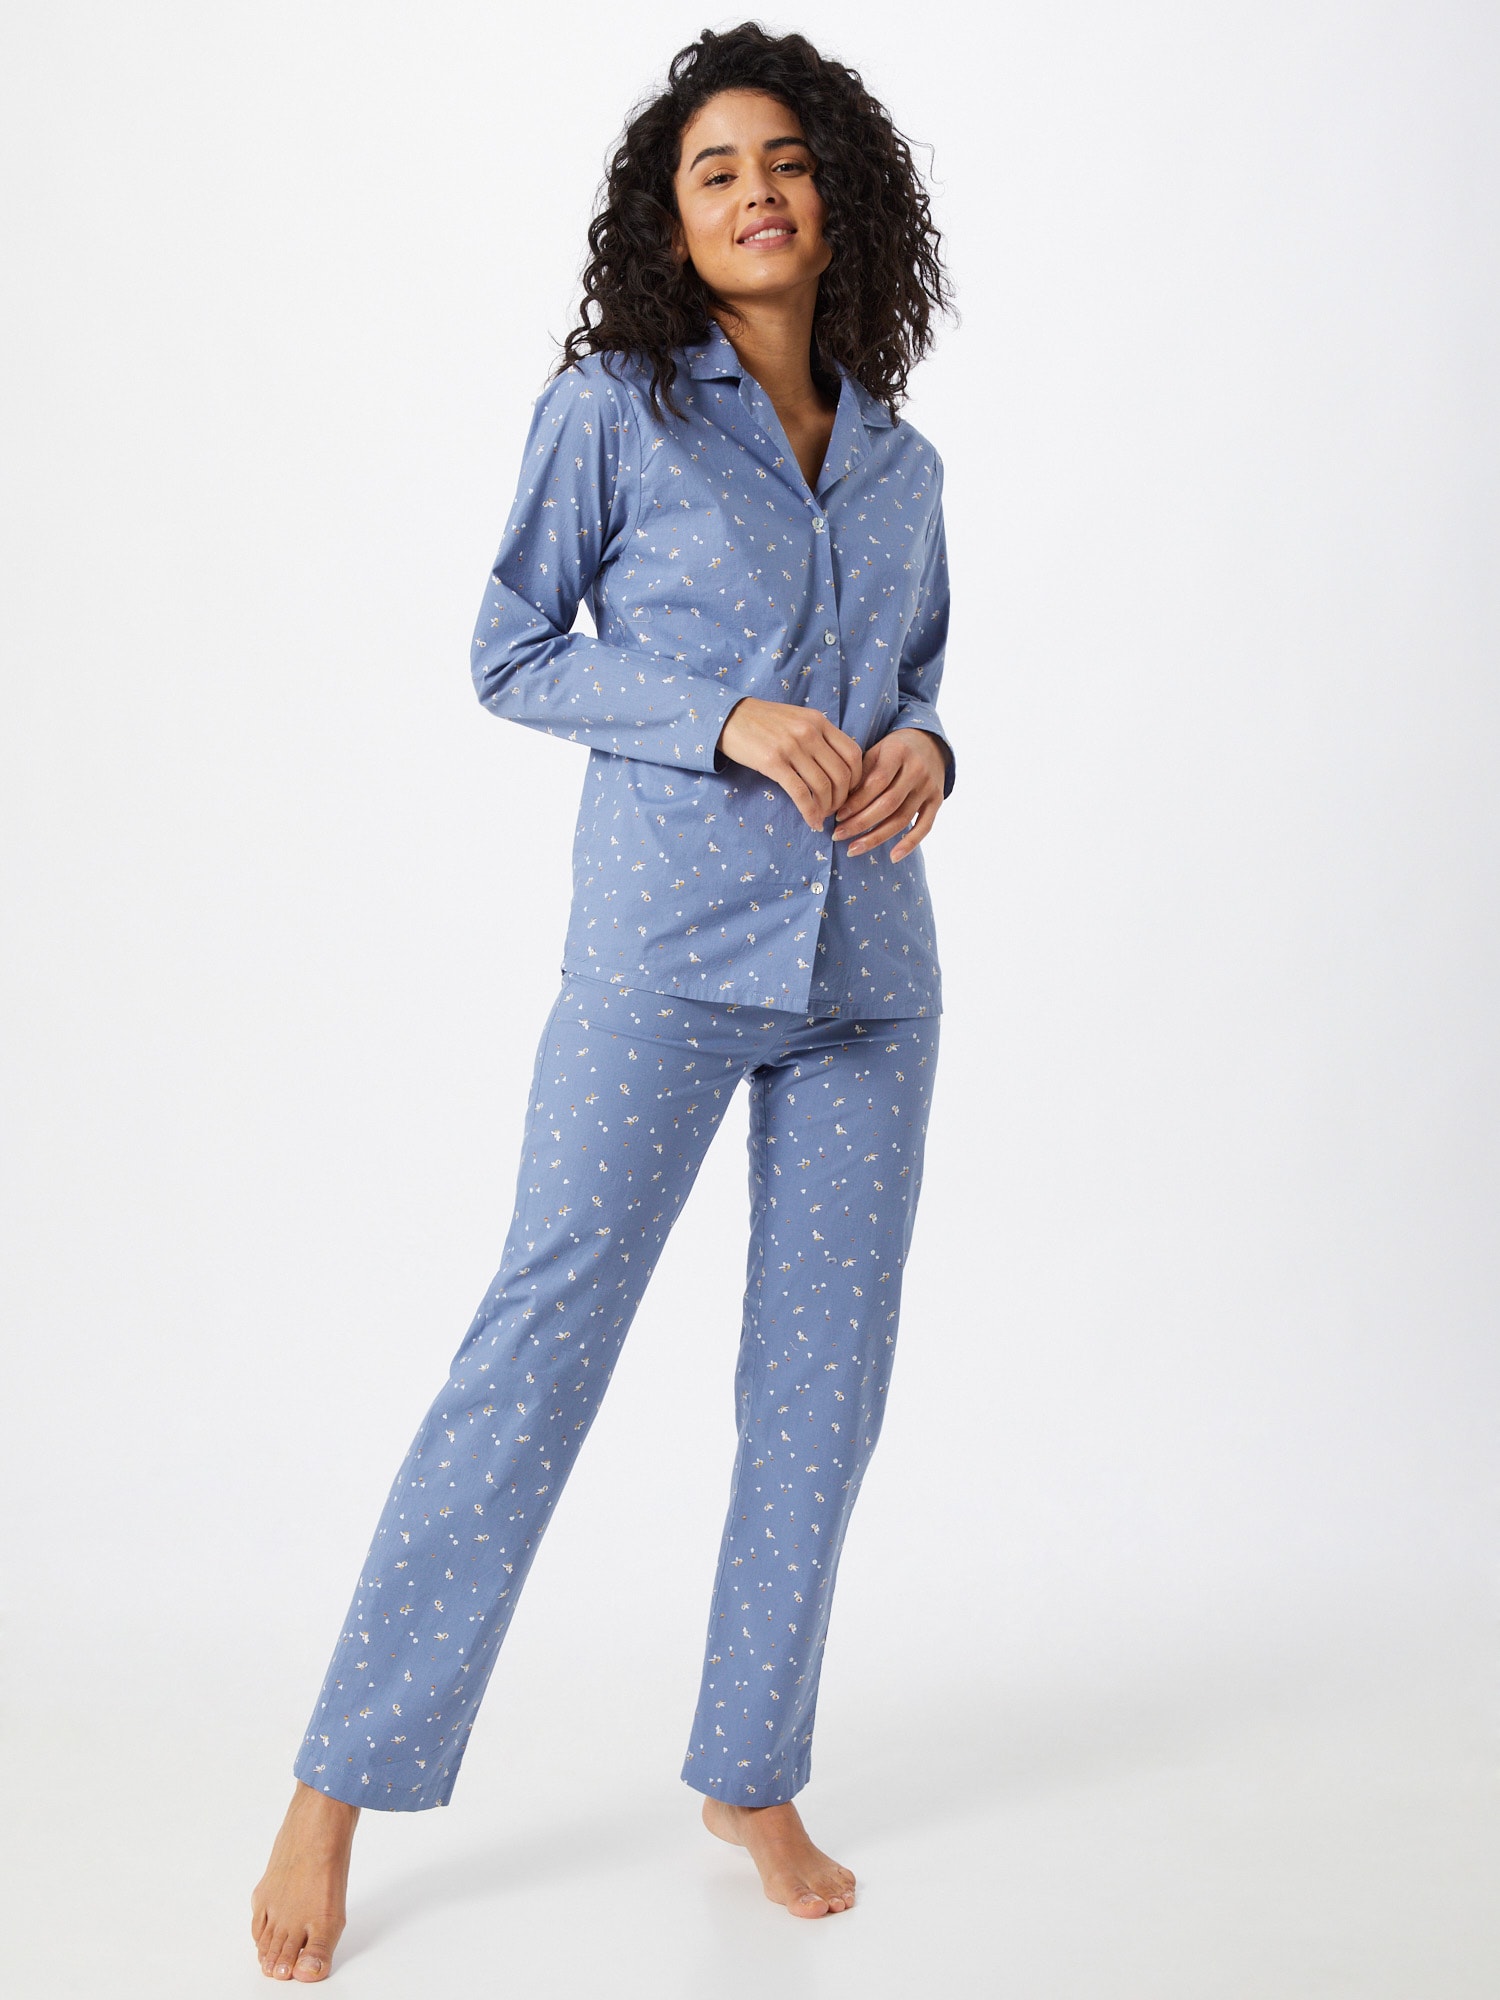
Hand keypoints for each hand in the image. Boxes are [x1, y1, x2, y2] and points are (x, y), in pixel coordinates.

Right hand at [718, 697, 864, 829]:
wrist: (729, 717)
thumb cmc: (764, 722)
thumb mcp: (797, 719)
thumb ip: (818, 736)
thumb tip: (838, 764)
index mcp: (818, 721)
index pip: (853, 753)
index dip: (858, 778)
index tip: (850, 792)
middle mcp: (809, 732)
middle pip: (841, 773)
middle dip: (843, 798)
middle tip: (836, 809)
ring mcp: (791, 747)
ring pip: (823, 786)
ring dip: (827, 807)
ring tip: (822, 816)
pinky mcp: (773, 762)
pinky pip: (800, 793)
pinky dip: (810, 812)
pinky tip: (811, 822)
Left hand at [831, 727, 947, 861]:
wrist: (928, 744)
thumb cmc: (892, 750)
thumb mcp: (875, 751)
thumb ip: (860, 774)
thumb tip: (838, 804)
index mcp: (898, 752)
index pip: (876, 782)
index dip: (856, 802)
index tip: (837, 816)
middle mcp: (917, 769)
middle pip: (888, 804)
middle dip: (860, 823)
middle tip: (838, 836)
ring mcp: (929, 786)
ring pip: (902, 819)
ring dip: (876, 837)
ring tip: (853, 849)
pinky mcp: (937, 800)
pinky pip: (925, 827)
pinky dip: (910, 844)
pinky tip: (893, 857)